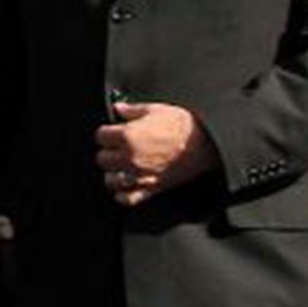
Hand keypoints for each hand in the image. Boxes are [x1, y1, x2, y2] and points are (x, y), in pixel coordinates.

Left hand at [97, 100, 219, 206]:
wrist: (207, 142)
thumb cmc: (183, 125)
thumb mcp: (154, 109)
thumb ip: (131, 110)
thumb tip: (118, 108)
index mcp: (127, 136)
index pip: (100, 136)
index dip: (106, 132)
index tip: (112, 131)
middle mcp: (129, 158)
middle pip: (102, 159)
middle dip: (109, 152)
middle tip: (117, 147)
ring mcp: (140, 175)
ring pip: (110, 180)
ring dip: (114, 173)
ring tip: (120, 166)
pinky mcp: (153, 188)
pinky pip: (127, 199)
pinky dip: (123, 194)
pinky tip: (127, 184)